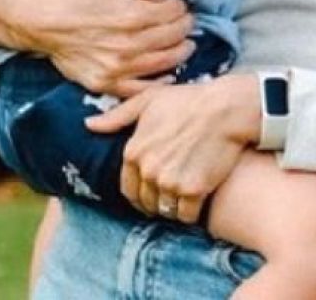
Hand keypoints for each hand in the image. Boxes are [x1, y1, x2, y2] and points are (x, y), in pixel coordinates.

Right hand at [0, 0, 194, 95]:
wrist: (36, 19)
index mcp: (129, 17)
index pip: (172, 14)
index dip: (182, 7)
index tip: (182, 4)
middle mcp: (126, 46)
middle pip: (172, 38)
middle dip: (185, 27)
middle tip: (187, 22)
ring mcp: (115, 69)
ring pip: (163, 63)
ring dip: (180, 52)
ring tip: (185, 44)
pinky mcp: (103, 84)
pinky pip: (139, 90)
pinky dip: (158, 83)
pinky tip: (168, 74)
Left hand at [86, 74, 259, 222]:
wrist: (226, 108)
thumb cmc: (188, 100)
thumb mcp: (148, 101)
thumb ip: (117, 116)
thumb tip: (88, 125)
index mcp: (133, 152)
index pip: (128, 188)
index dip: (140, 192)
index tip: (153, 189)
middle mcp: (148, 171)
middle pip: (146, 202)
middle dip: (157, 200)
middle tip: (172, 193)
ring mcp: (170, 182)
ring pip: (165, 211)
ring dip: (173, 208)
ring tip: (184, 197)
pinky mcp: (194, 190)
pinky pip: (186, 215)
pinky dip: (191, 212)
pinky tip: (198, 201)